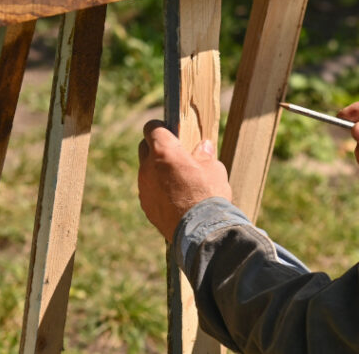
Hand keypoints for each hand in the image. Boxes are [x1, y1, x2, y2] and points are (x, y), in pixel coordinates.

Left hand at [138, 120, 231, 240]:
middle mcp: (148, 167)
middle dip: (156, 147)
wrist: (200, 231)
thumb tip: (204, 147)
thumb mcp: (214, 169)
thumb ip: (204, 155)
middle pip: (144, 147)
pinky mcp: (145, 205)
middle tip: (174, 153)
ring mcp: (144, 187)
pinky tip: (174, 196)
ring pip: (146, 170)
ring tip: (176, 178)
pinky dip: (157, 188)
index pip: (151, 128)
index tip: (170, 130)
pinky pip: (149, 190)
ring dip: (157, 169)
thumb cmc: (209, 195)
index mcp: (164, 151)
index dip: (160, 127)